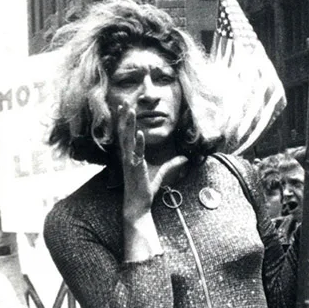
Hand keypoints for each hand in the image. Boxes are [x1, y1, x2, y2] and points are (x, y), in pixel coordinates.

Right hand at [115, 101, 188, 220]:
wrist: (138, 205)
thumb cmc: (145, 190)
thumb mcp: (162, 174)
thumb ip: (172, 164)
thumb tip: (185, 158)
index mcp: (130, 155)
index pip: (126, 134)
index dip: (124, 121)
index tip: (124, 108)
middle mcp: (128, 157)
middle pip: (124, 133)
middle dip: (123, 117)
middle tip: (123, 102)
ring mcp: (130, 162)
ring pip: (127, 140)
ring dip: (128, 125)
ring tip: (129, 111)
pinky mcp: (135, 168)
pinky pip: (137, 153)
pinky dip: (138, 143)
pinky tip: (140, 132)